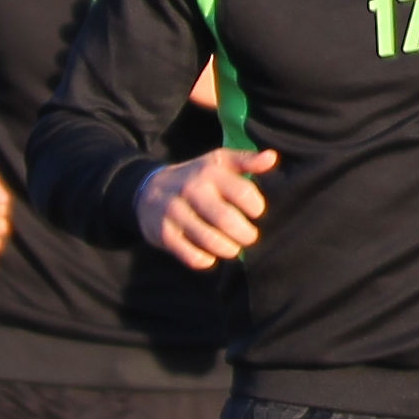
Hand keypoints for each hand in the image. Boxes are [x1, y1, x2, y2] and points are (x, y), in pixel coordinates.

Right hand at [136, 146, 274, 267]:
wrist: (147, 190)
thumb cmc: (195, 177)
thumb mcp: (218, 162)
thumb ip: (247, 160)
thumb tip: (272, 158)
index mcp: (209, 171)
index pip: (243, 192)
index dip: (256, 207)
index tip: (255, 212)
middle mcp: (191, 190)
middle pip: (226, 219)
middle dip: (245, 234)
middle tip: (249, 237)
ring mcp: (175, 213)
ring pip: (209, 240)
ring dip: (228, 249)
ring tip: (233, 248)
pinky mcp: (164, 234)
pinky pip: (191, 255)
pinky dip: (205, 260)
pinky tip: (210, 256)